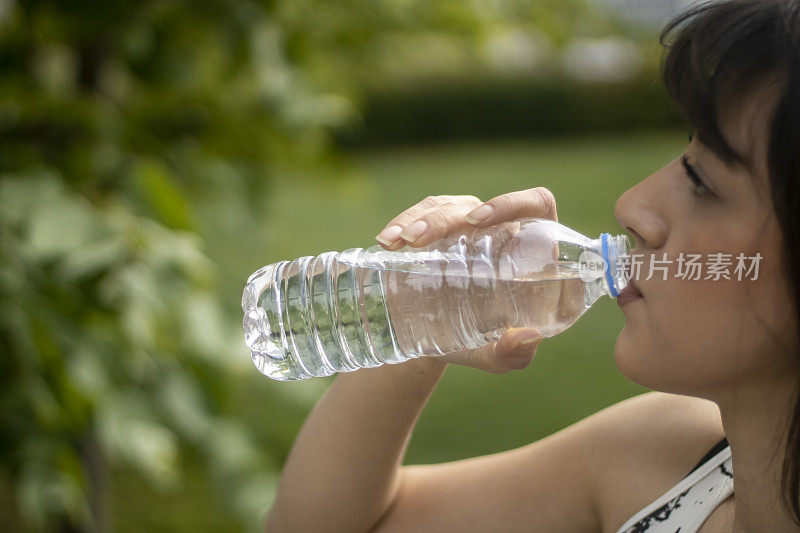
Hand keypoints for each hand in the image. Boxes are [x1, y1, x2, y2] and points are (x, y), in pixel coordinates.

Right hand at [373, 188, 557, 373]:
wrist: (441, 340)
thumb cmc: (481, 342)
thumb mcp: (495, 355)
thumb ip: (513, 355)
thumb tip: (529, 337)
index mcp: (531, 249)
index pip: (534, 205)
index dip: (511, 202)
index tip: (478, 221)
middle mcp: (500, 229)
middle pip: (476, 207)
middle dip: (443, 219)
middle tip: (416, 241)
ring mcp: (467, 224)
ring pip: (445, 206)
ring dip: (418, 219)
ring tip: (393, 242)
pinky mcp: (439, 226)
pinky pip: (424, 212)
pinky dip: (402, 222)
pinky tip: (386, 240)